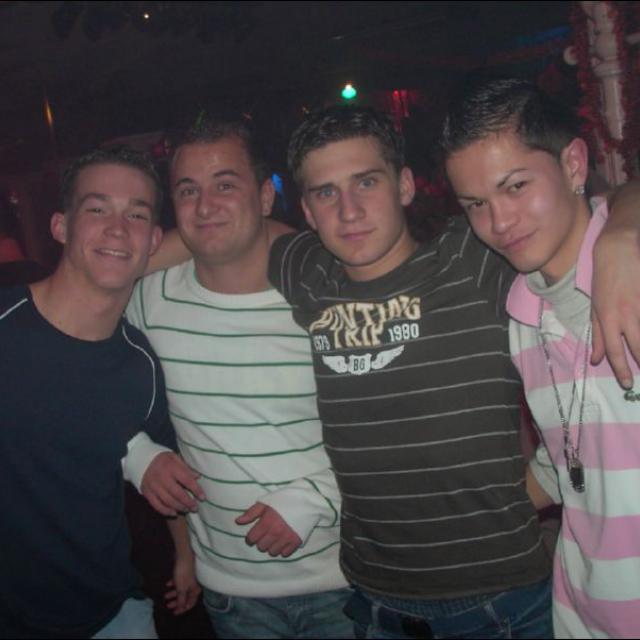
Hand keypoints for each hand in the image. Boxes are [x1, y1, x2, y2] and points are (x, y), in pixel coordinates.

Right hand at [141, 452, 204, 516]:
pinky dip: (166, 510)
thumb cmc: (163, 459)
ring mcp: (153, 486)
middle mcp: (162, 477)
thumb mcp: (175, 458)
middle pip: (177, 493)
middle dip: (188, 502)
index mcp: (171, 466)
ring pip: (167, 501)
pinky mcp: (147, 492)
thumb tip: (198, 476)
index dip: (196, 490)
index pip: (187, 480)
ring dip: (179, 507)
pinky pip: (156, 505)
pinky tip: (174, 513)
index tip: (203, 498)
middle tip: (195, 508)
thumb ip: (186, 467)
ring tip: (187, 510)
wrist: (141, 459)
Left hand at [165, 557, 200, 614]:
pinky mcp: (184, 572)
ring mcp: (189, 579)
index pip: (190, 603)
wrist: (184, 556)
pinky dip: (173, 584)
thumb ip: (181, 600)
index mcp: (195, 590)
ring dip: (173, 593)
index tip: (174, 612)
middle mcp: (193, 586)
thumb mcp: (181, 589)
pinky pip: (179, 581)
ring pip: (181, 589)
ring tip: (165, 596)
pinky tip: (167, 584)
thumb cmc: (184, 574)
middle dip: (176, 602)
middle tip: (168, 606)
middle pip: (185, 597)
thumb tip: (181, 608)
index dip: (182, 609)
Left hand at [235, 502, 301, 556]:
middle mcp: (276, 532)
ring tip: (274, 538)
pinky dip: (282, 550)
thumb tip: (238, 521)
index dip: (250, 538)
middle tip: (265, 535)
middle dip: (261, 542)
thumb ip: (251, 513)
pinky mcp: (297, 541)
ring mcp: (287, 538)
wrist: (307, 499)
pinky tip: (283, 541)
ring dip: (271, 547)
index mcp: (267, 521)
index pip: (252, 538)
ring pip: (272, 552)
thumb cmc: (285, 498)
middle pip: (261, 547)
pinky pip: (285, 554)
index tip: (253, 535)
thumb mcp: (266, 502)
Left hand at [591, 226, 639, 388]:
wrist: (617, 250)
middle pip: (637, 346)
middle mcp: (624, 314)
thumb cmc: (604, 281)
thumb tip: (596, 360)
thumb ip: (597, 336)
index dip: (621, 370)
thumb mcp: (595, 308)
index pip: (613, 350)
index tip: (627, 384)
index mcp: (606, 318)